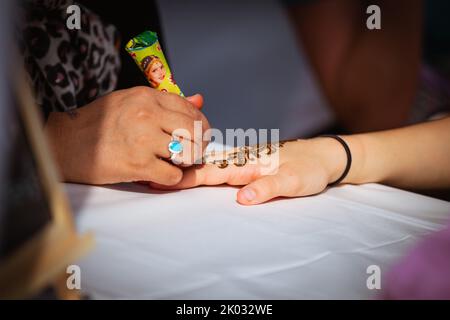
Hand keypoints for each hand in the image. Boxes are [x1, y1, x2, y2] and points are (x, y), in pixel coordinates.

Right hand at [45, 86, 209, 184]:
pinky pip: (173, 175)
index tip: (199, 135)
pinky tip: (158, 173)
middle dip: (199, 145)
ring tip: (174, 163)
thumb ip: (166, 102)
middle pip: (196, 131)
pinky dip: (170, 178)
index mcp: (147, 97)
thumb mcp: (131, 101)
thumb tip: (200, 99)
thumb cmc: (99, 123)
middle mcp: (147, 115)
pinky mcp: (137, 165)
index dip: (202, 125)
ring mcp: (143, 140)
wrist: (65, 144)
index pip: (191, 109)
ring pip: (189, 154)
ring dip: (186, 162)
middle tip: (192, 153)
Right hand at [150, 138, 347, 204]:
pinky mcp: (248, 162)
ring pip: (210, 162)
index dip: (186, 177)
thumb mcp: (294, 183)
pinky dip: (204, 166)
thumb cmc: (310, 169)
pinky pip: (221, 164)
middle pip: (203, 165)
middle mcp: (242, 159)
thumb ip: (268, 188)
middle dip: (178, 169)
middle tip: (151, 174)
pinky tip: (196, 167)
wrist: (324, 156)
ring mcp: (244, 159)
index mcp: (248, 164)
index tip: (161, 179)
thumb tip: (241, 198)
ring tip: (165, 170)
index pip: (211, 171)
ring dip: (187, 166)